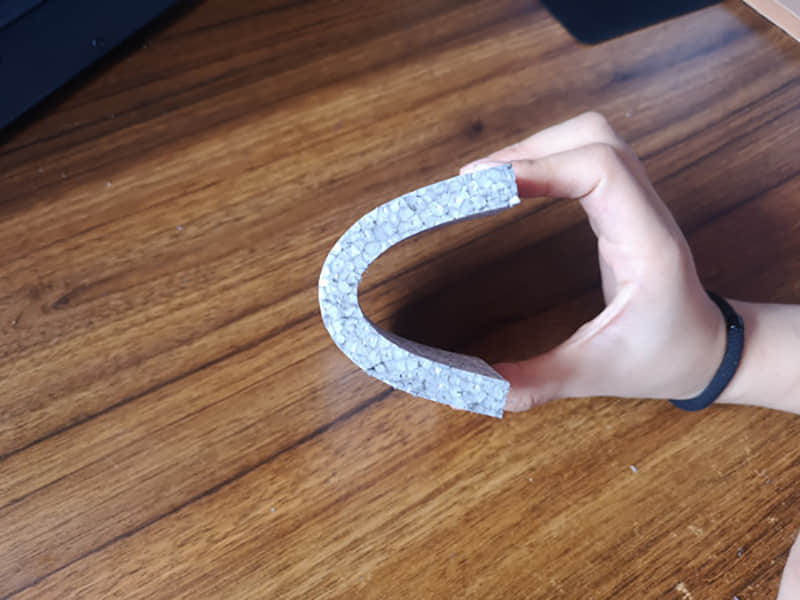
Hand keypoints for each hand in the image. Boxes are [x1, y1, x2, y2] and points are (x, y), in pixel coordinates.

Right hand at [461, 112, 726, 410]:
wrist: (710, 350)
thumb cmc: (665, 357)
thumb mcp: (597, 374)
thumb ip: (538, 380)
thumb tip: (479, 390)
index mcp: (645, 243)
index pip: (600, 168)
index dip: (540, 165)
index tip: (484, 185)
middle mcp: (645, 212)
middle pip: (594, 137)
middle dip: (530, 148)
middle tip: (476, 180)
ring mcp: (636, 203)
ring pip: (591, 138)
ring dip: (537, 147)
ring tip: (488, 177)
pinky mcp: (623, 207)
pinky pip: (587, 160)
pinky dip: (547, 160)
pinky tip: (516, 184)